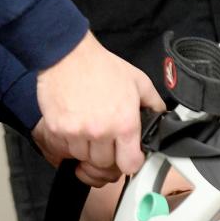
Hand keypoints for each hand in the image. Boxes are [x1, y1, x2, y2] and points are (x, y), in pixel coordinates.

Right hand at [35, 31, 164, 183]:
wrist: (69, 55)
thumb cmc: (101, 66)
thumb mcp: (138, 81)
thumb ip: (153, 104)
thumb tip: (161, 118)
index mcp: (124, 123)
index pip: (130, 165)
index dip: (129, 161)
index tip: (126, 154)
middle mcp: (101, 131)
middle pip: (104, 164)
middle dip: (106, 152)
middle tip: (104, 133)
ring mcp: (77, 132)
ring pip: (83, 157)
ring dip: (86, 147)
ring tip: (88, 124)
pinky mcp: (57, 130)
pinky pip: (64, 148)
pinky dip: (69, 140)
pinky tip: (74, 123)